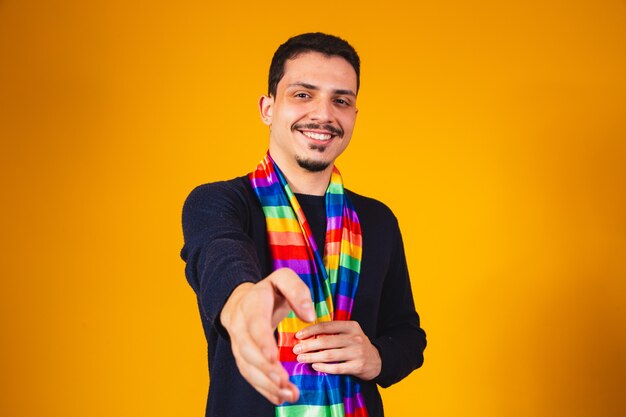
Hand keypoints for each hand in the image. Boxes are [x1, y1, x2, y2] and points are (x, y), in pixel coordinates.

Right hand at [220, 268, 315, 404]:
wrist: (240, 301)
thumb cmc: (268, 291)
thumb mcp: (283, 279)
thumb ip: (297, 291)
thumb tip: (309, 316)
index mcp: (251, 305)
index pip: (255, 325)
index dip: (262, 342)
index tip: (274, 357)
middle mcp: (240, 326)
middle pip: (249, 351)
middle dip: (266, 369)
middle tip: (285, 383)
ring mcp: (238, 344)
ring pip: (247, 367)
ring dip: (266, 384)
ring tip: (288, 394)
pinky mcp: (241, 357)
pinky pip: (249, 375)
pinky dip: (263, 388)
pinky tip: (279, 398)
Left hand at [293, 320, 381, 380]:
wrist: (377, 360)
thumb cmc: (356, 345)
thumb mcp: (348, 333)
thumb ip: (332, 332)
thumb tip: (307, 335)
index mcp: (350, 326)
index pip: (326, 326)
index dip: (310, 330)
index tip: (298, 336)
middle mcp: (355, 337)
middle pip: (326, 341)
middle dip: (308, 346)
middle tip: (296, 350)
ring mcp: (357, 352)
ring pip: (330, 355)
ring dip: (313, 357)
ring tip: (301, 358)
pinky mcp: (358, 366)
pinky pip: (337, 367)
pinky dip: (324, 367)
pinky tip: (315, 366)